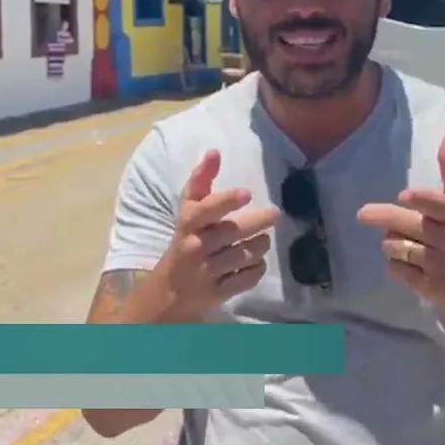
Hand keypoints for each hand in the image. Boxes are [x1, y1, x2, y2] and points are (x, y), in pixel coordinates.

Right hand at [155, 150, 278, 317]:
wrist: (170, 288)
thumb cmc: (185, 238)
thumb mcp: (188, 209)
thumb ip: (201, 180)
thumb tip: (215, 152)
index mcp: (188, 224)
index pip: (206, 210)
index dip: (226, 201)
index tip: (247, 193)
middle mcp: (195, 247)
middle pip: (233, 232)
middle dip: (258, 222)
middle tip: (275, 214)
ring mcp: (207, 271)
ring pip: (244, 255)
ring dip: (260, 245)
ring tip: (263, 239)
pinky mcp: (218, 292)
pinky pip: (247, 278)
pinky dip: (257, 268)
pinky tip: (256, 261)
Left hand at [357, 130, 444, 311]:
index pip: (439, 205)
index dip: (422, 200)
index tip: (405, 195)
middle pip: (405, 225)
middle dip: (382, 218)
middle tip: (363, 214)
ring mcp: (436, 265)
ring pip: (395, 246)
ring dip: (392, 243)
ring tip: (405, 244)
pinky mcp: (426, 286)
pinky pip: (395, 269)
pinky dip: (396, 265)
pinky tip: (409, 265)